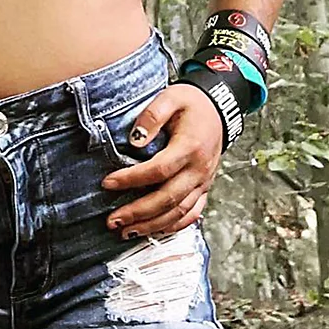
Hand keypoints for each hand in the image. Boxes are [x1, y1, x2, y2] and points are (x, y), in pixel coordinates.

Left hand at [101, 82, 223, 238]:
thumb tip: (135, 141)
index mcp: (190, 147)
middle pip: (168, 198)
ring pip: (179, 211)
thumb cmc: (192, 103)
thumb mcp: (171, 97)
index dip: (131, 179)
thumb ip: (152, 116)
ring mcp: (204, 181)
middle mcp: (199, 169)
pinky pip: (192, 213)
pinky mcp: (204, 188)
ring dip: (152, 225)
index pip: (158, 170)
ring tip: (126, 231)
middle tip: (113, 220)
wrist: (220, 109)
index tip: (107, 183)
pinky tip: (154, 231)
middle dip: (138, 212)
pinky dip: (173, 226)